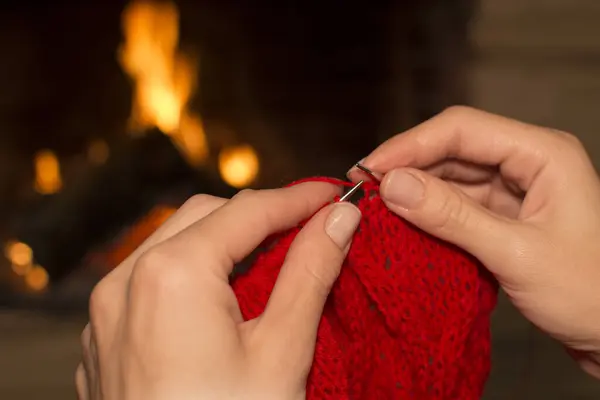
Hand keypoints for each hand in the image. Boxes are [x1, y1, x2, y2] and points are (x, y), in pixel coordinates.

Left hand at [76, 182, 360, 399]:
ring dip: (223, 242)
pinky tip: (221, 298)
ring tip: (271, 259)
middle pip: (205, 217)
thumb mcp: (282, 351)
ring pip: (172, 245)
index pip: (248, 211)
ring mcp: (107, 314)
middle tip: (307, 228)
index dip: (298, 198)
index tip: (333, 195)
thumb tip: (338, 219)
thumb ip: (309, 272)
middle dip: (258, 217)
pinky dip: (190, 273)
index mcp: (172, 276)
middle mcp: (126, 283)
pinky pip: (147, 281)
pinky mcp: (106, 341)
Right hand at [350, 106, 599, 377]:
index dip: (409, 145)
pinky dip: (430, 212)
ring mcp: (516, 188)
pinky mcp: (506, 214)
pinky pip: (459, 203)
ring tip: (377, 207)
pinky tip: (405, 222)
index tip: (369, 168)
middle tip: (364, 189)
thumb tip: (392, 185)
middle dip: (408, 166)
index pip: (461, 129)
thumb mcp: (515, 253)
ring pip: (452, 175)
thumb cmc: (589, 293)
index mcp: (542, 153)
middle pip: (453, 148)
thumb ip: (451, 216)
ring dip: (416, 189)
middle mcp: (528, 161)